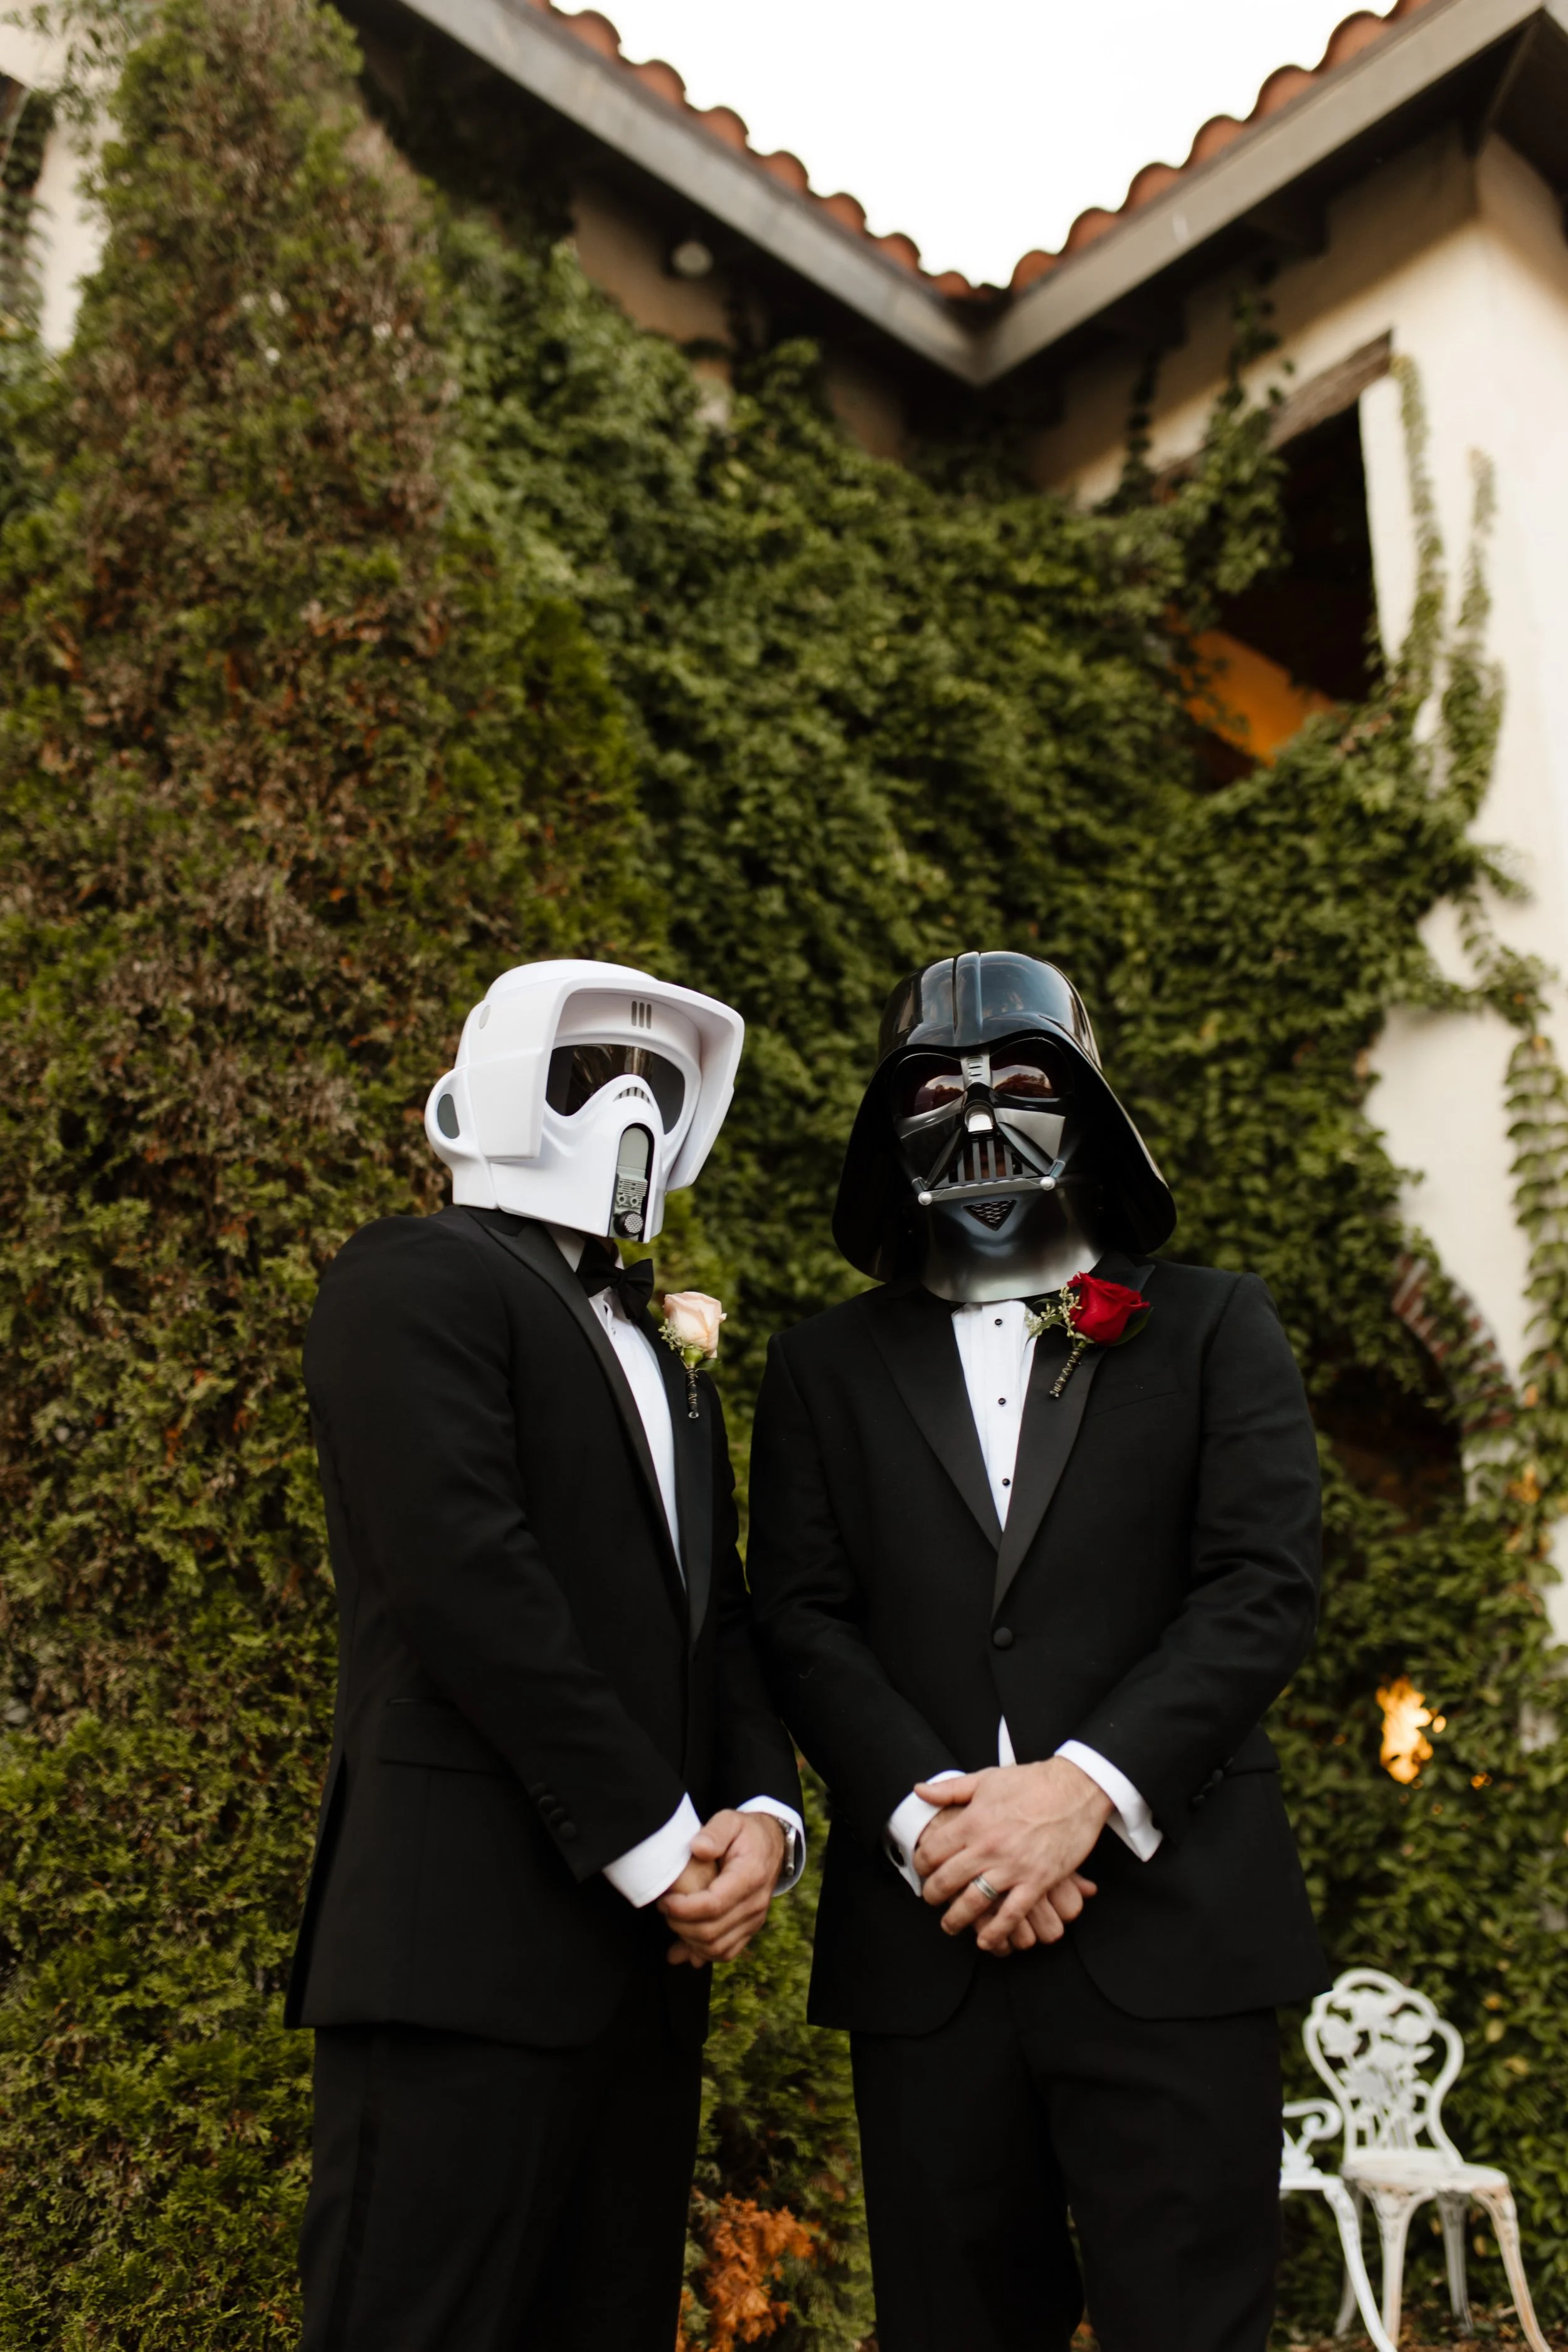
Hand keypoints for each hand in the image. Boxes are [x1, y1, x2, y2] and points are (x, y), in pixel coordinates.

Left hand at [658, 1810, 785, 1964]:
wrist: (771, 1845)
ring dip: (688, 1941)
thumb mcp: (731, 1820)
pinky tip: (683, 1947)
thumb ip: (714, 1832)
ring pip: (718, 1948)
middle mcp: (756, 1903)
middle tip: (664, 1907)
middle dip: (681, 1924)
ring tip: (673, 1921)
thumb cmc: (746, 1832)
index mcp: (750, 1875)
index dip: (684, 1908)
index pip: (714, 1905)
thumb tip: (697, 1848)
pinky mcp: (750, 1929)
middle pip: (713, 1931)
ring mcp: (755, 1919)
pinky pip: (726, 1953)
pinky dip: (702, 1954)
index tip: (665, 1900)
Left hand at [914, 1759, 1112, 1954]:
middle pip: (947, 1881)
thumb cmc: (1031, 1782)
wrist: (1075, 1789)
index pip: (933, 1851)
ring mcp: (1013, 1867)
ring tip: (950, 1924)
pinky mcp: (1037, 1881)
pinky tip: (985, 1940)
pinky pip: (1011, 1914)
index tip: (921, 1869)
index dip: (920, 1864)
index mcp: (973, 1821)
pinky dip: (996, 1932)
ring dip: (956, 1919)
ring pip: (974, 1902)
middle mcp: (988, 1847)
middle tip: (931, 1899)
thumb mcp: (985, 1779)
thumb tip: (920, 1791)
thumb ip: (950, 1789)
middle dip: (933, 1895)